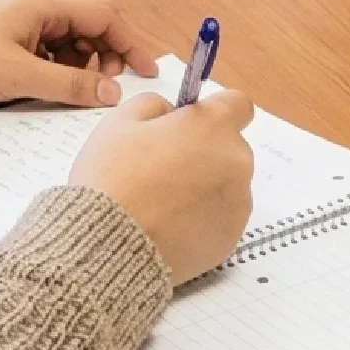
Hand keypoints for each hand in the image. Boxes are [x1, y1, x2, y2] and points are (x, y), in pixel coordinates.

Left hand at [0, 0, 161, 106]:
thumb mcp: (21, 76)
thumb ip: (70, 84)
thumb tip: (112, 93)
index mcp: (44, 4)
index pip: (104, 15)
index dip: (130, 42)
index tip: (147, 71)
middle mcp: (38, 5)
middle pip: (91, 21)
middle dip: (107, 52)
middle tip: (108, 85)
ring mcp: (24, 19)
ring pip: (72, 36)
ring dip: (83, 60)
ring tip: (78, 89)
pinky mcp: (12, 35)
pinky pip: (51, 46)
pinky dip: (62, 64)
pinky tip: (54, 85)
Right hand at [68, 86, 257, 283]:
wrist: (110, 245)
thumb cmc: (113, 176)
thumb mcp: (119, 122)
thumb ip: (153, 105)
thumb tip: (171, 113)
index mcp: (212, 126)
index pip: (237, 105)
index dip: (213, 111)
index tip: (190, 124)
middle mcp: (237, 162)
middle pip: (229, 147)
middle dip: (203, 151)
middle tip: (162, 167)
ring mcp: (238, 204)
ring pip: (227, 184)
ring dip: (204, 186)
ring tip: (162, 202)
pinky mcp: (231, 238)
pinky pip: (221, 218)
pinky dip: (202, 218)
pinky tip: (169, 225)